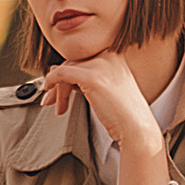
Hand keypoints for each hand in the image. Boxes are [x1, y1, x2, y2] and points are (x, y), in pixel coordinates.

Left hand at [38, 47, 170, 184]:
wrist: (136, 129)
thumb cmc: (123, 115)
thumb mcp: (105, 90)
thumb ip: (86, 78)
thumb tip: (59, 70)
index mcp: (115, 56)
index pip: (84, 59)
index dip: (69, 74)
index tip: (60, 89)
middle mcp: (109, 56)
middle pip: (74, 63)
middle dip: (59, 82)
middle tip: (51, 100)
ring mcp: (102, 65)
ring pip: (67, 69)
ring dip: (58, 90)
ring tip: (58, 107)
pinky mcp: (93, 77)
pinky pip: (62, 73)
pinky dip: (51, 80)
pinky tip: (48, 90)